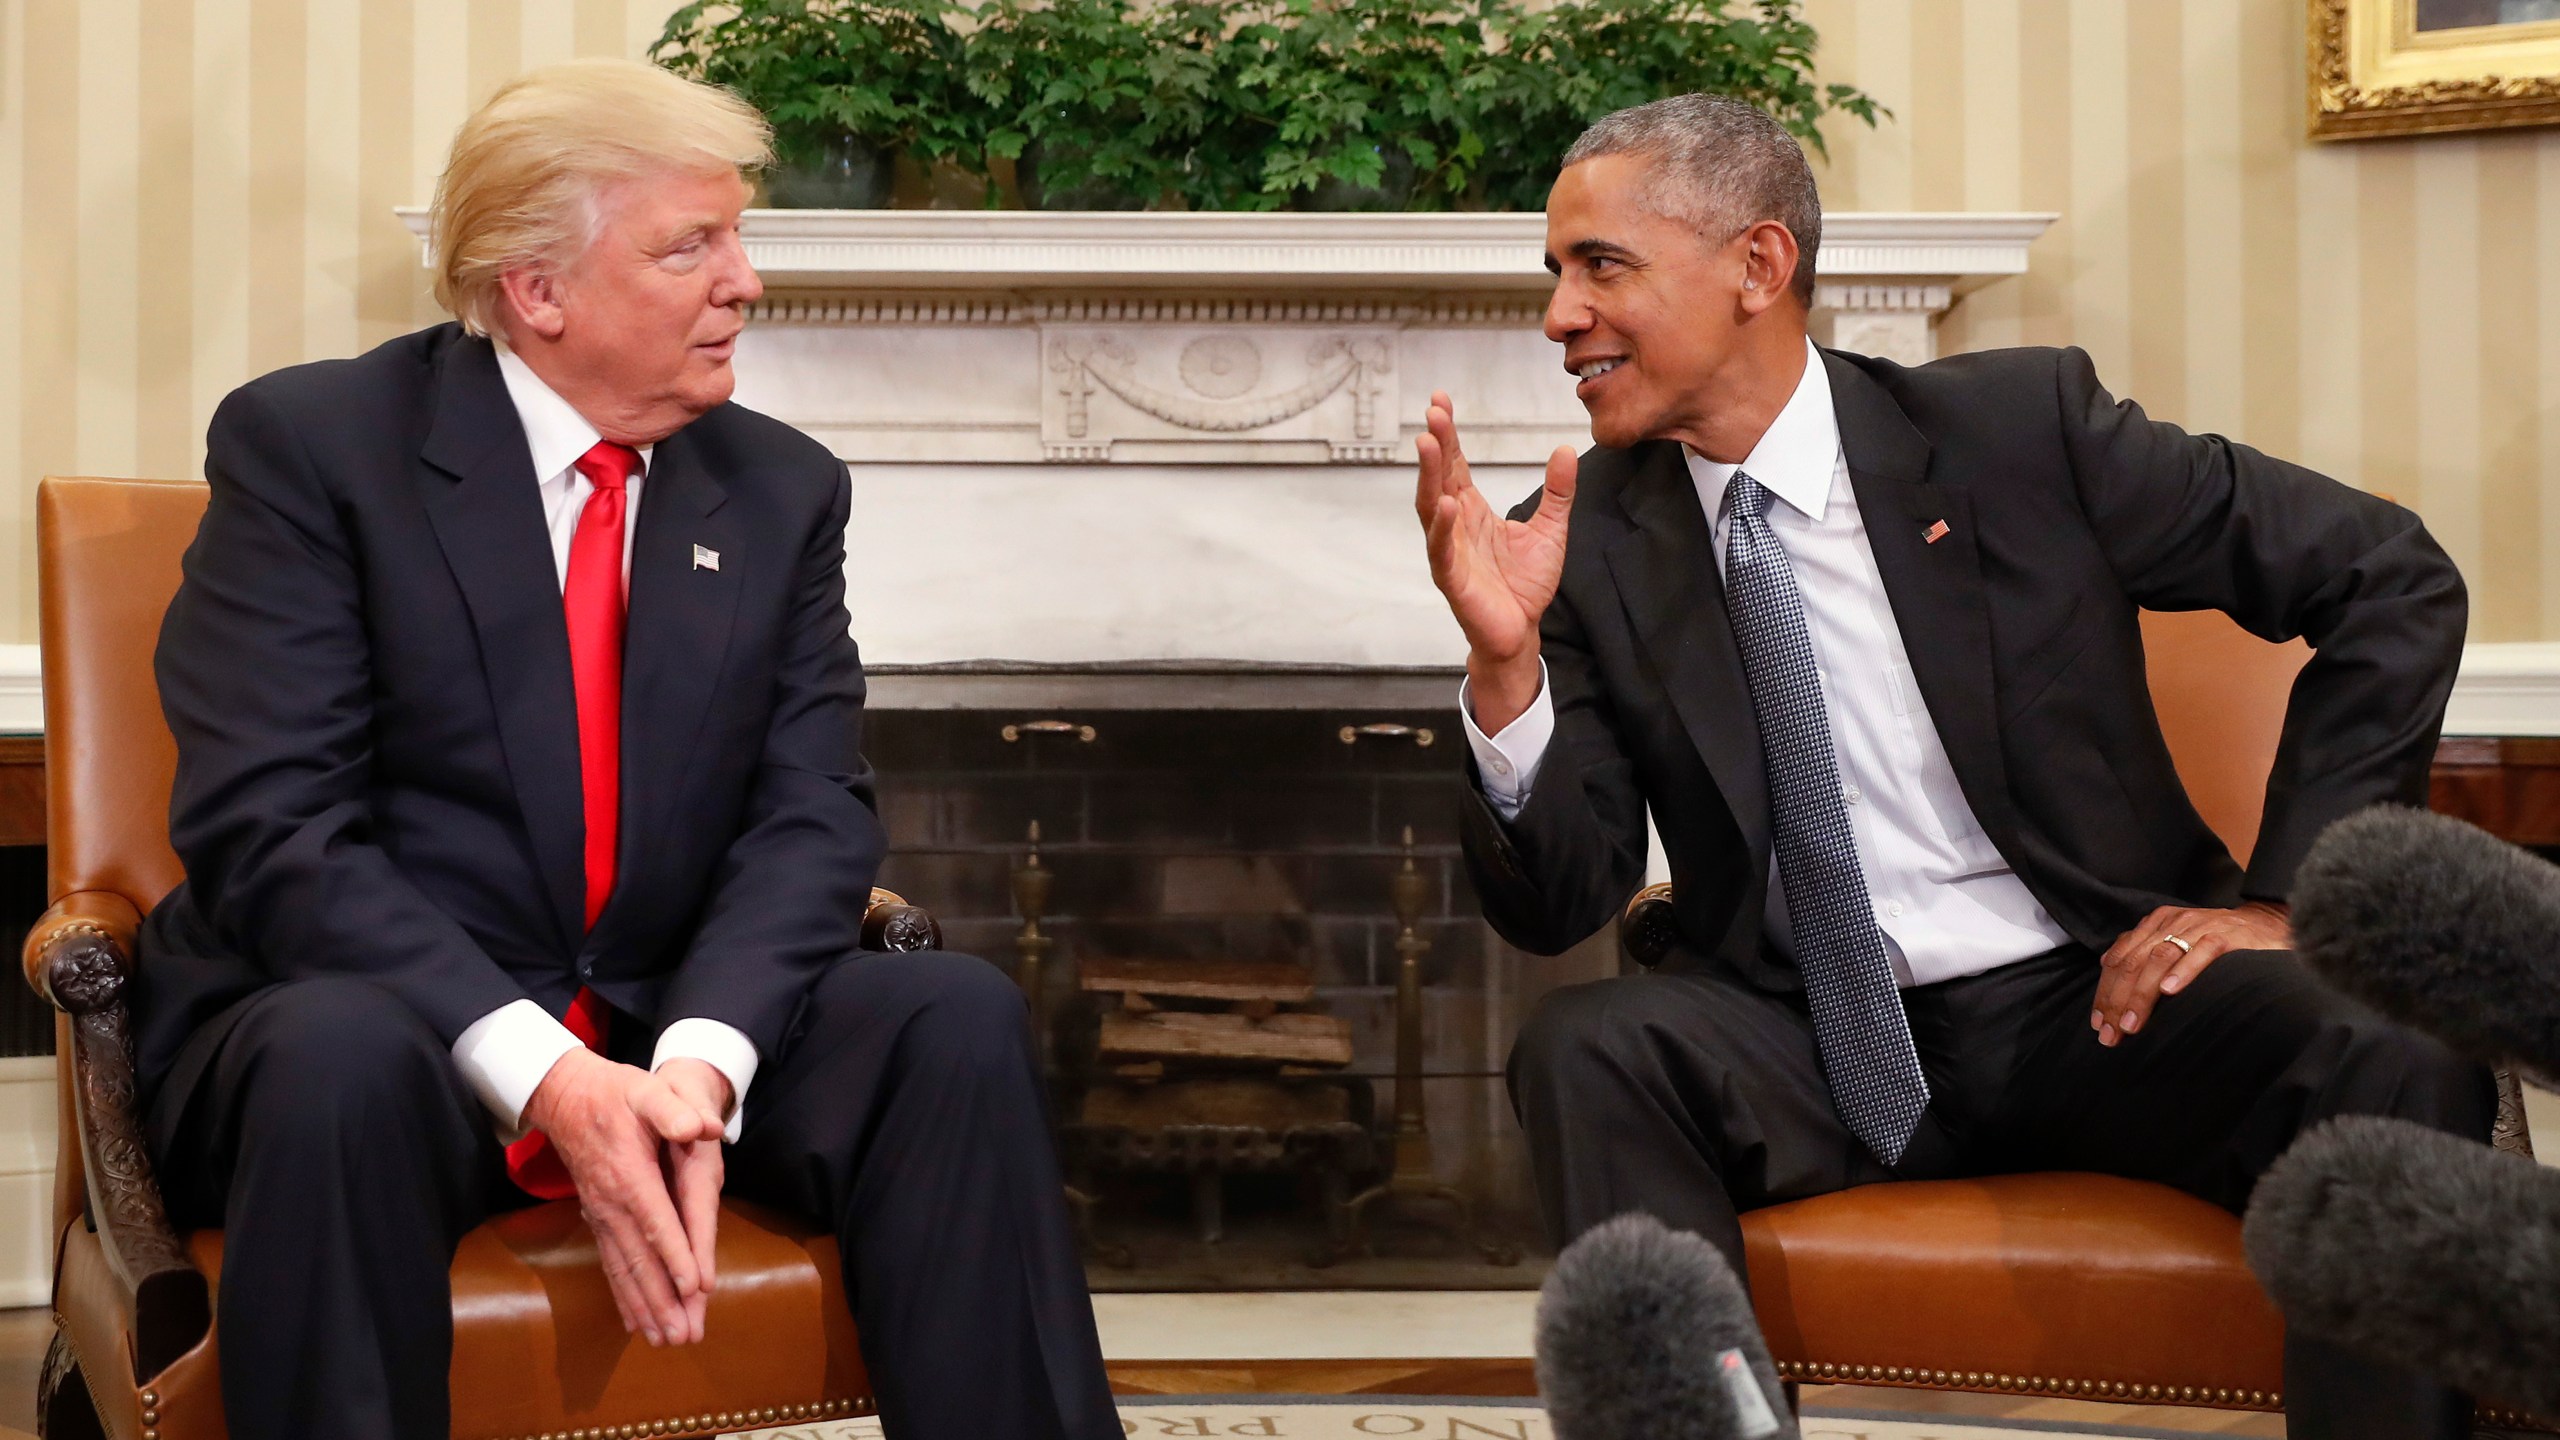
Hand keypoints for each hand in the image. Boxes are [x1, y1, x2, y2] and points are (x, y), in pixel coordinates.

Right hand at [522, 1048, 727, 1344]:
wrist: (566, 1097)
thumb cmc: (615, 1092)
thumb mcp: (647, 1089)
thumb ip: (673, 1109)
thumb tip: (703, 1127)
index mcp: (630, 1174)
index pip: (656, 1221)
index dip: (675, 1254)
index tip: (694, 1288)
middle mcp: (612, 1204)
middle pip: (639, 1259)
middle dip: (662, 1299)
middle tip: (682, 1335)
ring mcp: (602, 1215)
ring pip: (623, 1270)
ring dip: (643, 1307)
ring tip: (662, 1340)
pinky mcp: (598, 1219)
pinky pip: (610, 1265)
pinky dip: (623, 1295)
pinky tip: (633, 1322)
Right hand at [1415, 390, 1575, 732]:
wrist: (1522, 630)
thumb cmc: (1526, 584)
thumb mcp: (1551, 529)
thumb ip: (1557, 492)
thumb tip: (1565, 450)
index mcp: (1472, 510)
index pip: (1455, 465)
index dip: (1449, 435)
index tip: (1440, 401)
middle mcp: (1455, 525)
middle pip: (1439, 478)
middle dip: (1435, 445)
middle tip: (1434, 413)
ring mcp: (1449, 551)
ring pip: (1431, 508)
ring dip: (1428, 476)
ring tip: (1428, 445)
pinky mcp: (1452, 579)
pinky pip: (1442, 550)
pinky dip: (1442, 529)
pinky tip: (1446, 505)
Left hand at [2092, 900, 2292, 1045]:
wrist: (2267, 923)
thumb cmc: (2217, 940)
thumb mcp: (2176, 942)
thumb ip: (2145, 953)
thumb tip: (2108, 971)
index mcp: (2155, 924)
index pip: (2119, 959)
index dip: (2105, 992)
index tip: (2099, 1024)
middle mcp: (2172, 923)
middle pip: (2133, 962)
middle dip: (2117, 1000)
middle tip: (2111, 1033)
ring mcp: (2199, 927)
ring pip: (2159, 958)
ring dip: (2142, 994)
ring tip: (2132, 1023)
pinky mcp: (2227, 936)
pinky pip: (2202, 952)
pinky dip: (2183, 972)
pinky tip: (2170, 992)